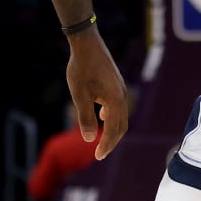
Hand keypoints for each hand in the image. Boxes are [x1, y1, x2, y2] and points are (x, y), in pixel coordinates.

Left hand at [65, 33, 130, 160]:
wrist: (87, 43)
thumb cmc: (81, 69)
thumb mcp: (79, 95)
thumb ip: (84, 117)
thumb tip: (88, 138)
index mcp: (115, 101)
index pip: (112, 130)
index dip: (106, 146)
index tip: (97, 156)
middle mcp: (122, 96)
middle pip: (121, 126)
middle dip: (111, 141)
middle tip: (100, 153)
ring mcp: (120, 89)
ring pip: (121, 116)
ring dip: (112, 129)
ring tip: (101, 139)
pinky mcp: (116, 83)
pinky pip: (118, 105)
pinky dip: (112, 116)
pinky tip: (102, 115)